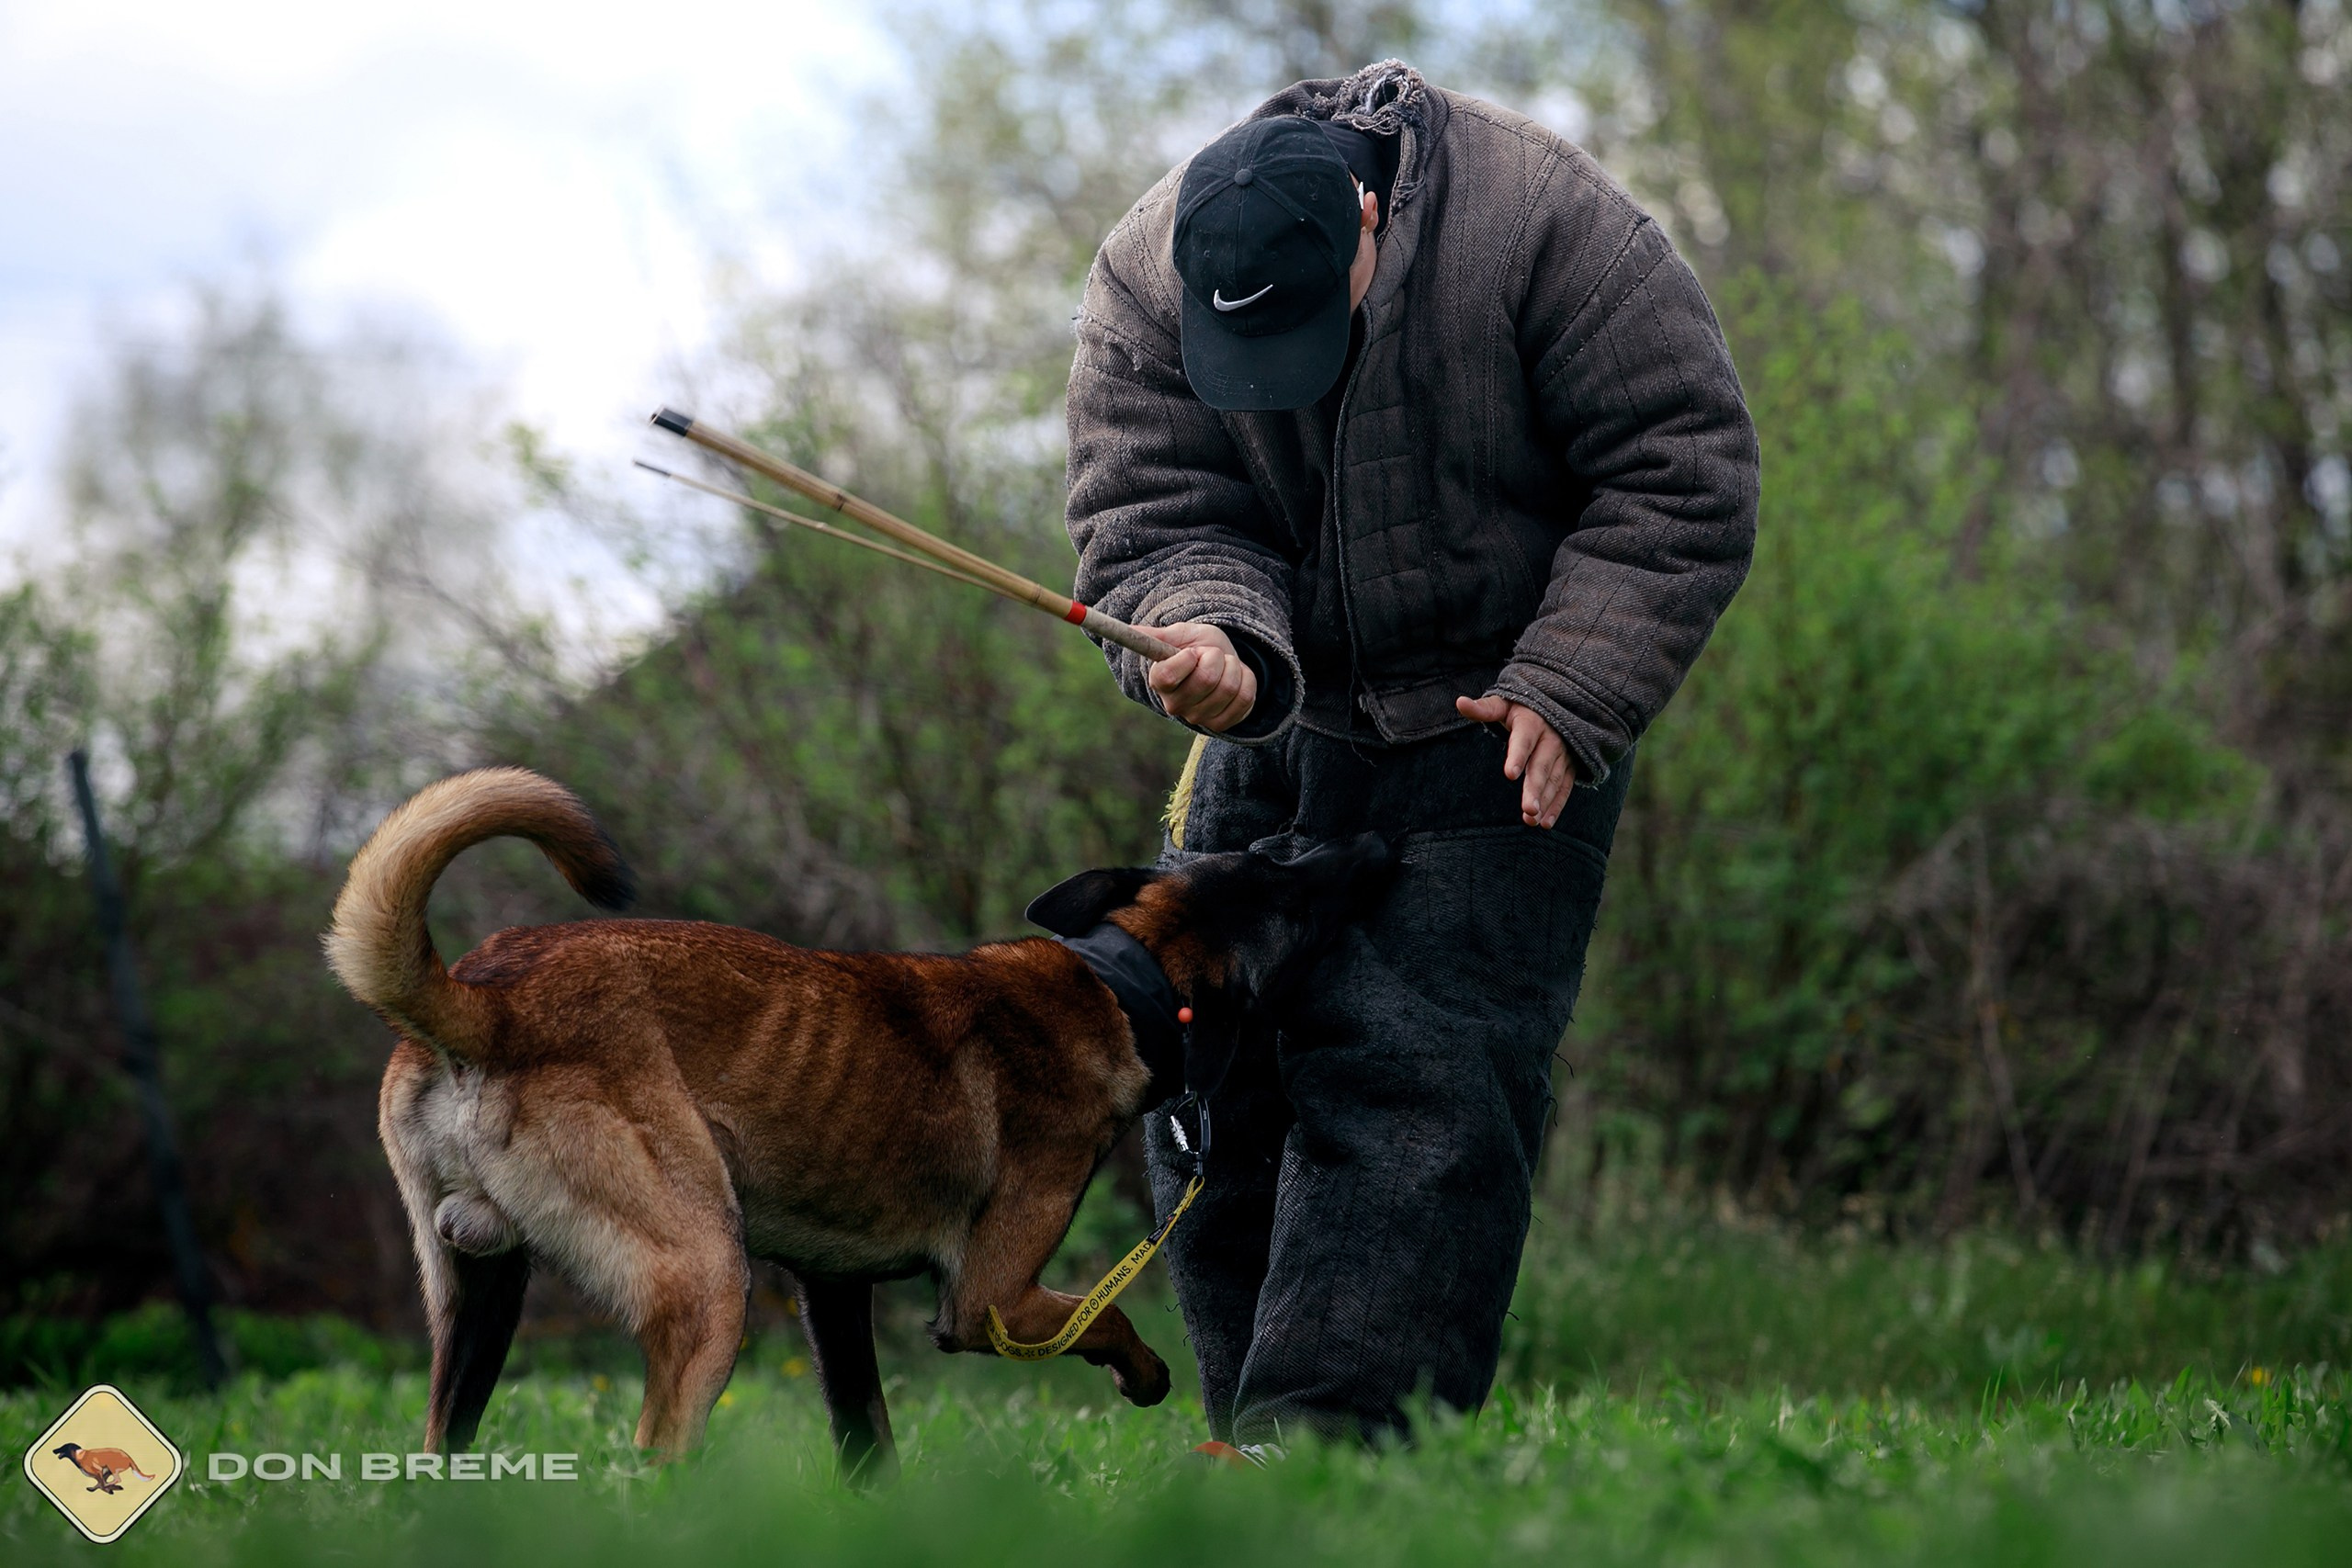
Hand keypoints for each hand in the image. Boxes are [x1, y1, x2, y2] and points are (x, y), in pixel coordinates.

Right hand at [1143, 622, 1256, 731]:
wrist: (1221, 661)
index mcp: (1159, 681)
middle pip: (1206, 679)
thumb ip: (1158, 636)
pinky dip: (1247, 680)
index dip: (1186, 659)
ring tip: (1224, 665)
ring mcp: (1198, 718)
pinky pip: (1244, 698)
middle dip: (1215, 657)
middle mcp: (1175, 705)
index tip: (1192, 651)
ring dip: (1233, 667)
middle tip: (1210, 656)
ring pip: (1228, 687)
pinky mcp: (1221, 724)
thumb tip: (1132, 631)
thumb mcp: (1180, 635)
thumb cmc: (1196, 646)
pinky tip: (1236, 678)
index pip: (1168, 675)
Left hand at [1456, 694, 1575, 828]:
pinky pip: (1565, 786)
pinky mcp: (1570, 765)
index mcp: (1531, 722)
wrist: (1557, 705)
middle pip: (1541, 765)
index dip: (1517, 755)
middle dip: (1535, 788)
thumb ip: (1483, 708)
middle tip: (1528, 809)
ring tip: (1532, 819)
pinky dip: (1557, 805)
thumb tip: (1460, 702)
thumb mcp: (1503, 703)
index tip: (1510, 774)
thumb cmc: (1521, 707)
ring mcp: (1563, 753)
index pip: (1524, 739)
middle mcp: (1551, 738)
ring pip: (1554, 779)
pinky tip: (1545, 822)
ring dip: (1545, 801)